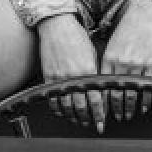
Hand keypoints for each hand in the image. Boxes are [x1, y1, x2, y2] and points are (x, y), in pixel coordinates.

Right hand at [35, 14, 103, 130]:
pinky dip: (58, 108)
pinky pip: (53, 98)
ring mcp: (59, 78)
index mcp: (88, 71)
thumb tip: (102, 89)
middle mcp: (74, 76)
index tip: (103, 122)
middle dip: (89, 119)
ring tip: (80, 121)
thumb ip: (96, 73)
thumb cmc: (77, 37)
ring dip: (75, 117)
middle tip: (94, 126)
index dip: (100, 114)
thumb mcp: (92, 54)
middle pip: (82, 107)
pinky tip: (63, 112)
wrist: (57, 26)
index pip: (96, 99)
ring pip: (67, 106)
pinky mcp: (48, 76)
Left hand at [101, 0, 151, 121]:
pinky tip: (142, 107)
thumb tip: (104, 79)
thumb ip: (108, 61)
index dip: (101, 100)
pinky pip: (147, 85)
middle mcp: (121, 62)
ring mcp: (137, 64)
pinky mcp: (151, 63)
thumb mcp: (111, 43)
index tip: (100, 110)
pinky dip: (145, 99)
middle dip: (114, 108)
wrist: (144, 14)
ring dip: (128, 107)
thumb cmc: (126, 27)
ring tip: (127, 115)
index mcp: (108, 57)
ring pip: (131, 92)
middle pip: (116, 92)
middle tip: (115, 118)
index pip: (102, 85)